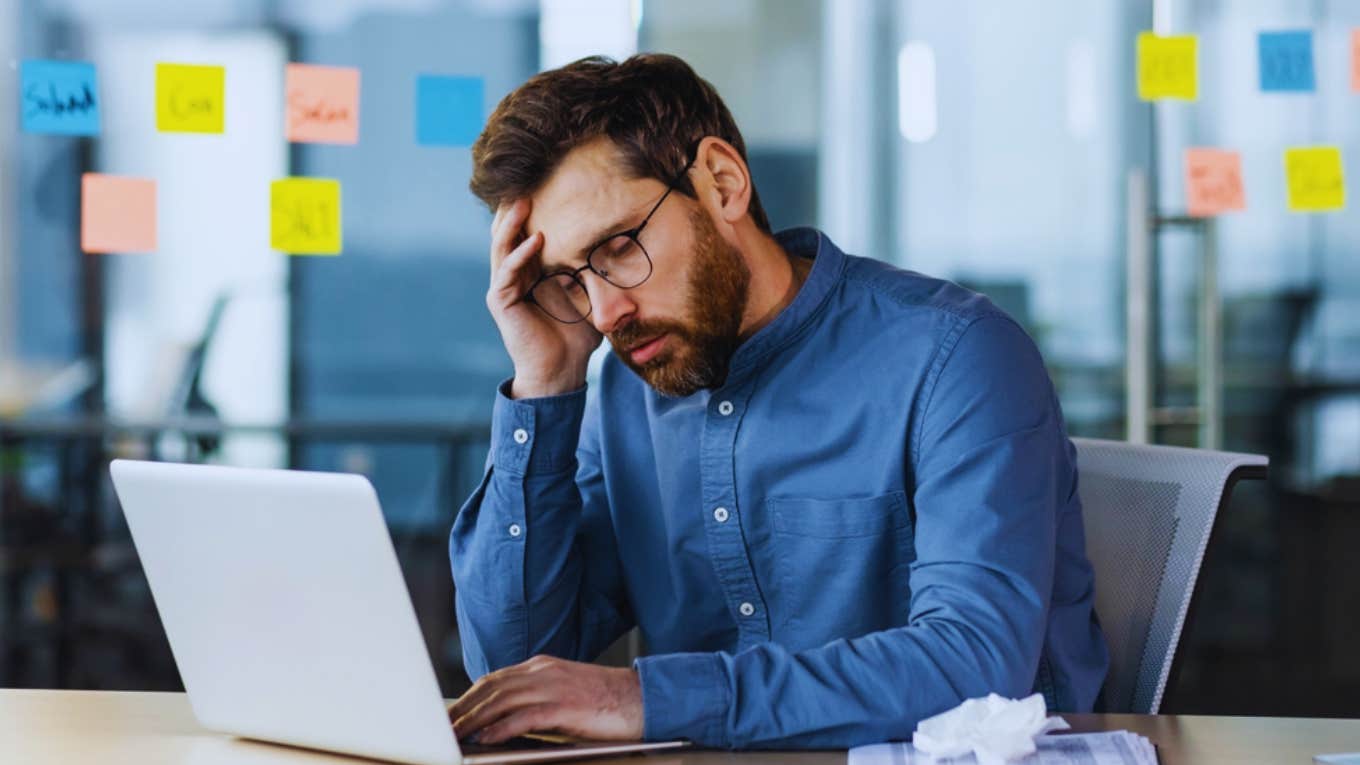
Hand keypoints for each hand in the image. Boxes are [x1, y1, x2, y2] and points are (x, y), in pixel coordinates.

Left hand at [449, 655, 643, 743]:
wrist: (642, 697)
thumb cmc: (605, 701)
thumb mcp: (565, 691)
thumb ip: (536, 698)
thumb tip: (503, 719)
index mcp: (541, 666)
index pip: (494, 679)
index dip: (468, 697)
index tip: (450, 714)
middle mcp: (544, 671)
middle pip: (491, 687)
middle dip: (463, 708)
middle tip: (443, 727)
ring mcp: (554, 687)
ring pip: (502, 700)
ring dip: (474, 719)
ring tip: (456, 735)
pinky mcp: (565, 706)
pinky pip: (525, 716)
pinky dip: (501, 727)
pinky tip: (487, 738)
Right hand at [485, 199, 601, 398]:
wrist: (562, 371)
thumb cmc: (577, 335)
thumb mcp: (590, 294)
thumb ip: (596, 272)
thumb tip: (625, 244)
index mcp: (530, 270)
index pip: (525, 231)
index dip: (531, 209)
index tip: (545, 182)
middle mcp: (512, 275)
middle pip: (508, 232)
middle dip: (515, 207)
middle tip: (528, 180)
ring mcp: (504, 287)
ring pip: (501, 246)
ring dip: (512, 223)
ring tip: (524, 200)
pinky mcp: (501, 302)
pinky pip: (507, 272)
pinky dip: (520, 254)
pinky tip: (536, 239)